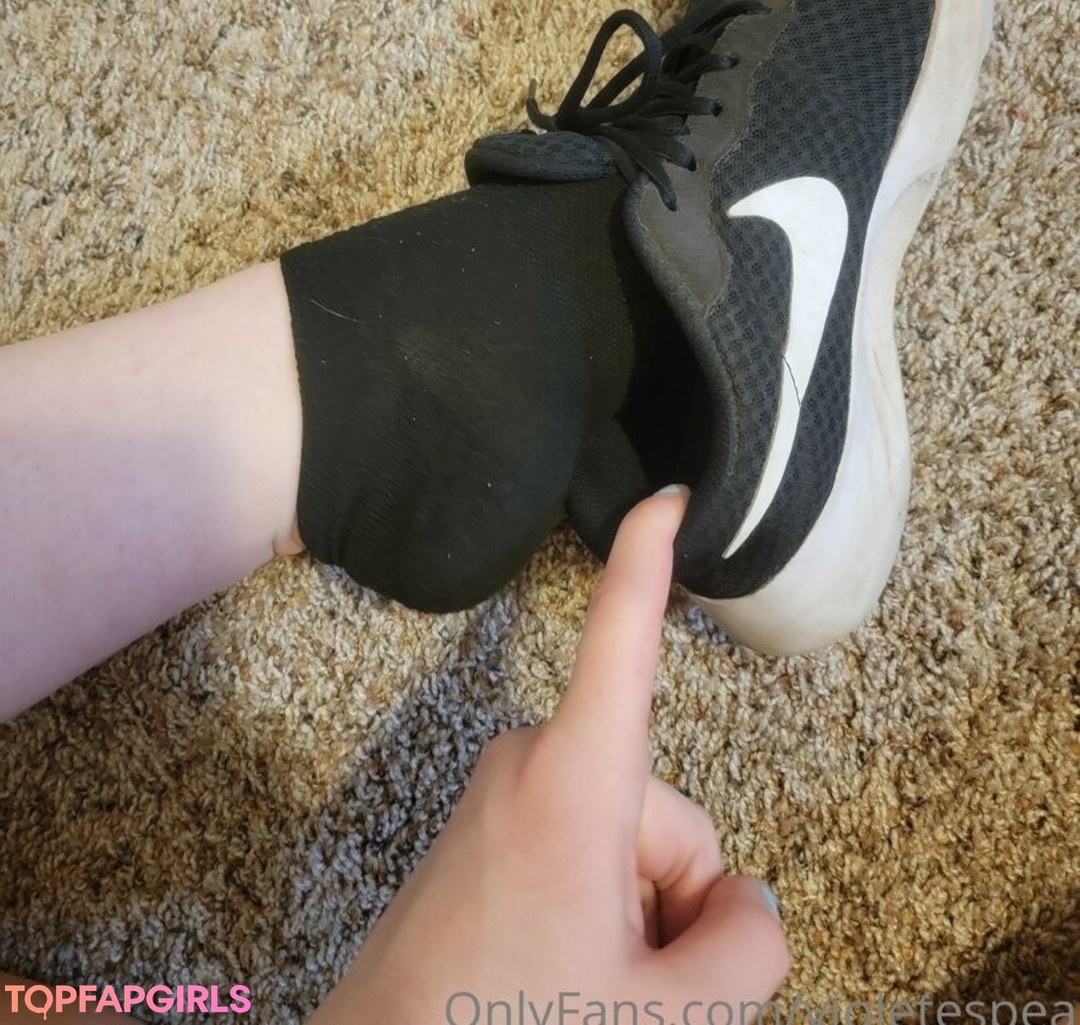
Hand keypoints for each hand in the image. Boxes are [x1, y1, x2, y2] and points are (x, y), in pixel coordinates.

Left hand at [311, 485, 789, 1022]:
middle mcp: (533, 767)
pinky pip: (579, 858)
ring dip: (634, 919)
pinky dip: (594, 918)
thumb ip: (746, 948)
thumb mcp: (669, 1015)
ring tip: (586, 991)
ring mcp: (503, 802)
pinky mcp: (485, 837)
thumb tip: (746, 905)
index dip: (649, 556)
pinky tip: (559, 984)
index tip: (668, 496)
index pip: (621, 636)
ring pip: (626, 844)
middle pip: (664, 812)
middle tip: (630, 984)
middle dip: (673, 896)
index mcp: (574, 779)